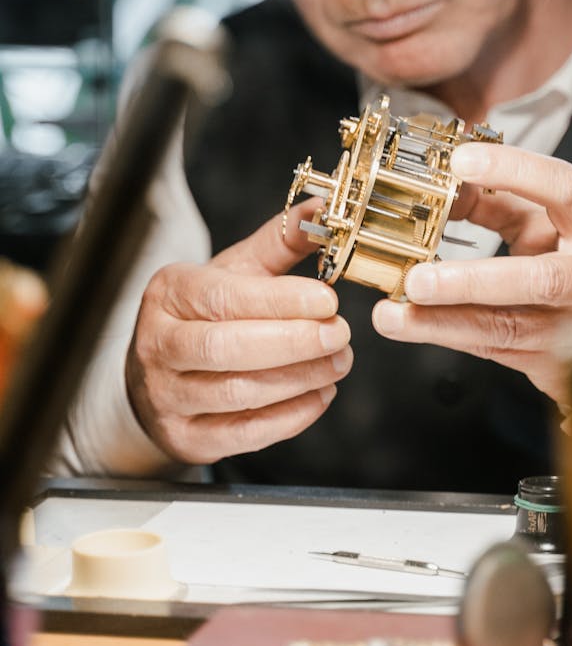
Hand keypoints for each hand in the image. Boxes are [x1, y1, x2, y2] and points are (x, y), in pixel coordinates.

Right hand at [126, 199, 351, 462]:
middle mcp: (159, 345)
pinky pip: (243, 434)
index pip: (224, 297)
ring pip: (237, 393)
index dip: (281, 301)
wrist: (157, 376)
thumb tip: (322, 207)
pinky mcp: (185, 438)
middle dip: (293, 343)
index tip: (329, 300)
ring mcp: (166, 397)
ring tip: (338, 362)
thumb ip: (279, 242)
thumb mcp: (232, 271)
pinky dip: (290, 417)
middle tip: (340, 335)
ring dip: (299, 380)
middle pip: (227, 348)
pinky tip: (320, 395)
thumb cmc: (203, 316)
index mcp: (170, 293)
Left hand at [372, 142, 571, 419]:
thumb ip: (496, 201)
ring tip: (394, 314)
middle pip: (540, 279)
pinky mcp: (556, 361)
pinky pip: (494, 347)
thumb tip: (445, 181)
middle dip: (472, 281)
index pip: (567, 190)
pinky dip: (446, 333)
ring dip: (444, 320)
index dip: (517, 172)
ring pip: (508, 326)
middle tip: (416, 280)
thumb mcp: (540, 221)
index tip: (461, 162)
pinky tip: (407, 325)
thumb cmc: (568, 259)